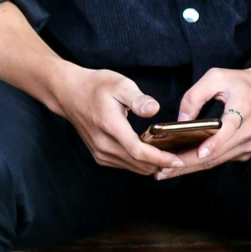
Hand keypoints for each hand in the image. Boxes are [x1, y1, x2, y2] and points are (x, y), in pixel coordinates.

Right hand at [51, 64, 178, 174]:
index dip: (160, 158)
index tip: (177, 159)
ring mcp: (100, 152)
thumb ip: (138, 99)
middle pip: (137, 163)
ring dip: (151, 166)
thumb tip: (154, 109)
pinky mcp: (99, 155)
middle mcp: (103, 144)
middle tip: (181, 159)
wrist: (69, 93)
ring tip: (170, 160)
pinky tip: (151, 157)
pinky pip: (123, 164)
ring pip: (131, 167)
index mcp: (110, 126)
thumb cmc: (95, 86)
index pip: (138, 151)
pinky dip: (139, 164)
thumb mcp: (119, 84)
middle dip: (161, 164)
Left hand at [153, 62, 250, 179]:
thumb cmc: (242, 83)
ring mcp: (248, 145)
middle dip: (188, 163)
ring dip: (191, 167)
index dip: (214, 143)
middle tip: (162, 171)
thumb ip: (195, 96)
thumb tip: (180, 121)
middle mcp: (248, 132)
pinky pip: (220, 160)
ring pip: (216, 161)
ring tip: (165, 172)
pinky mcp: (245, 152)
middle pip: (216, 153)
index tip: (199, 152)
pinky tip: (182, 164)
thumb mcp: (216, 77)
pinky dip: (201, 163)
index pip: (228, 130)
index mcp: (243, 110)